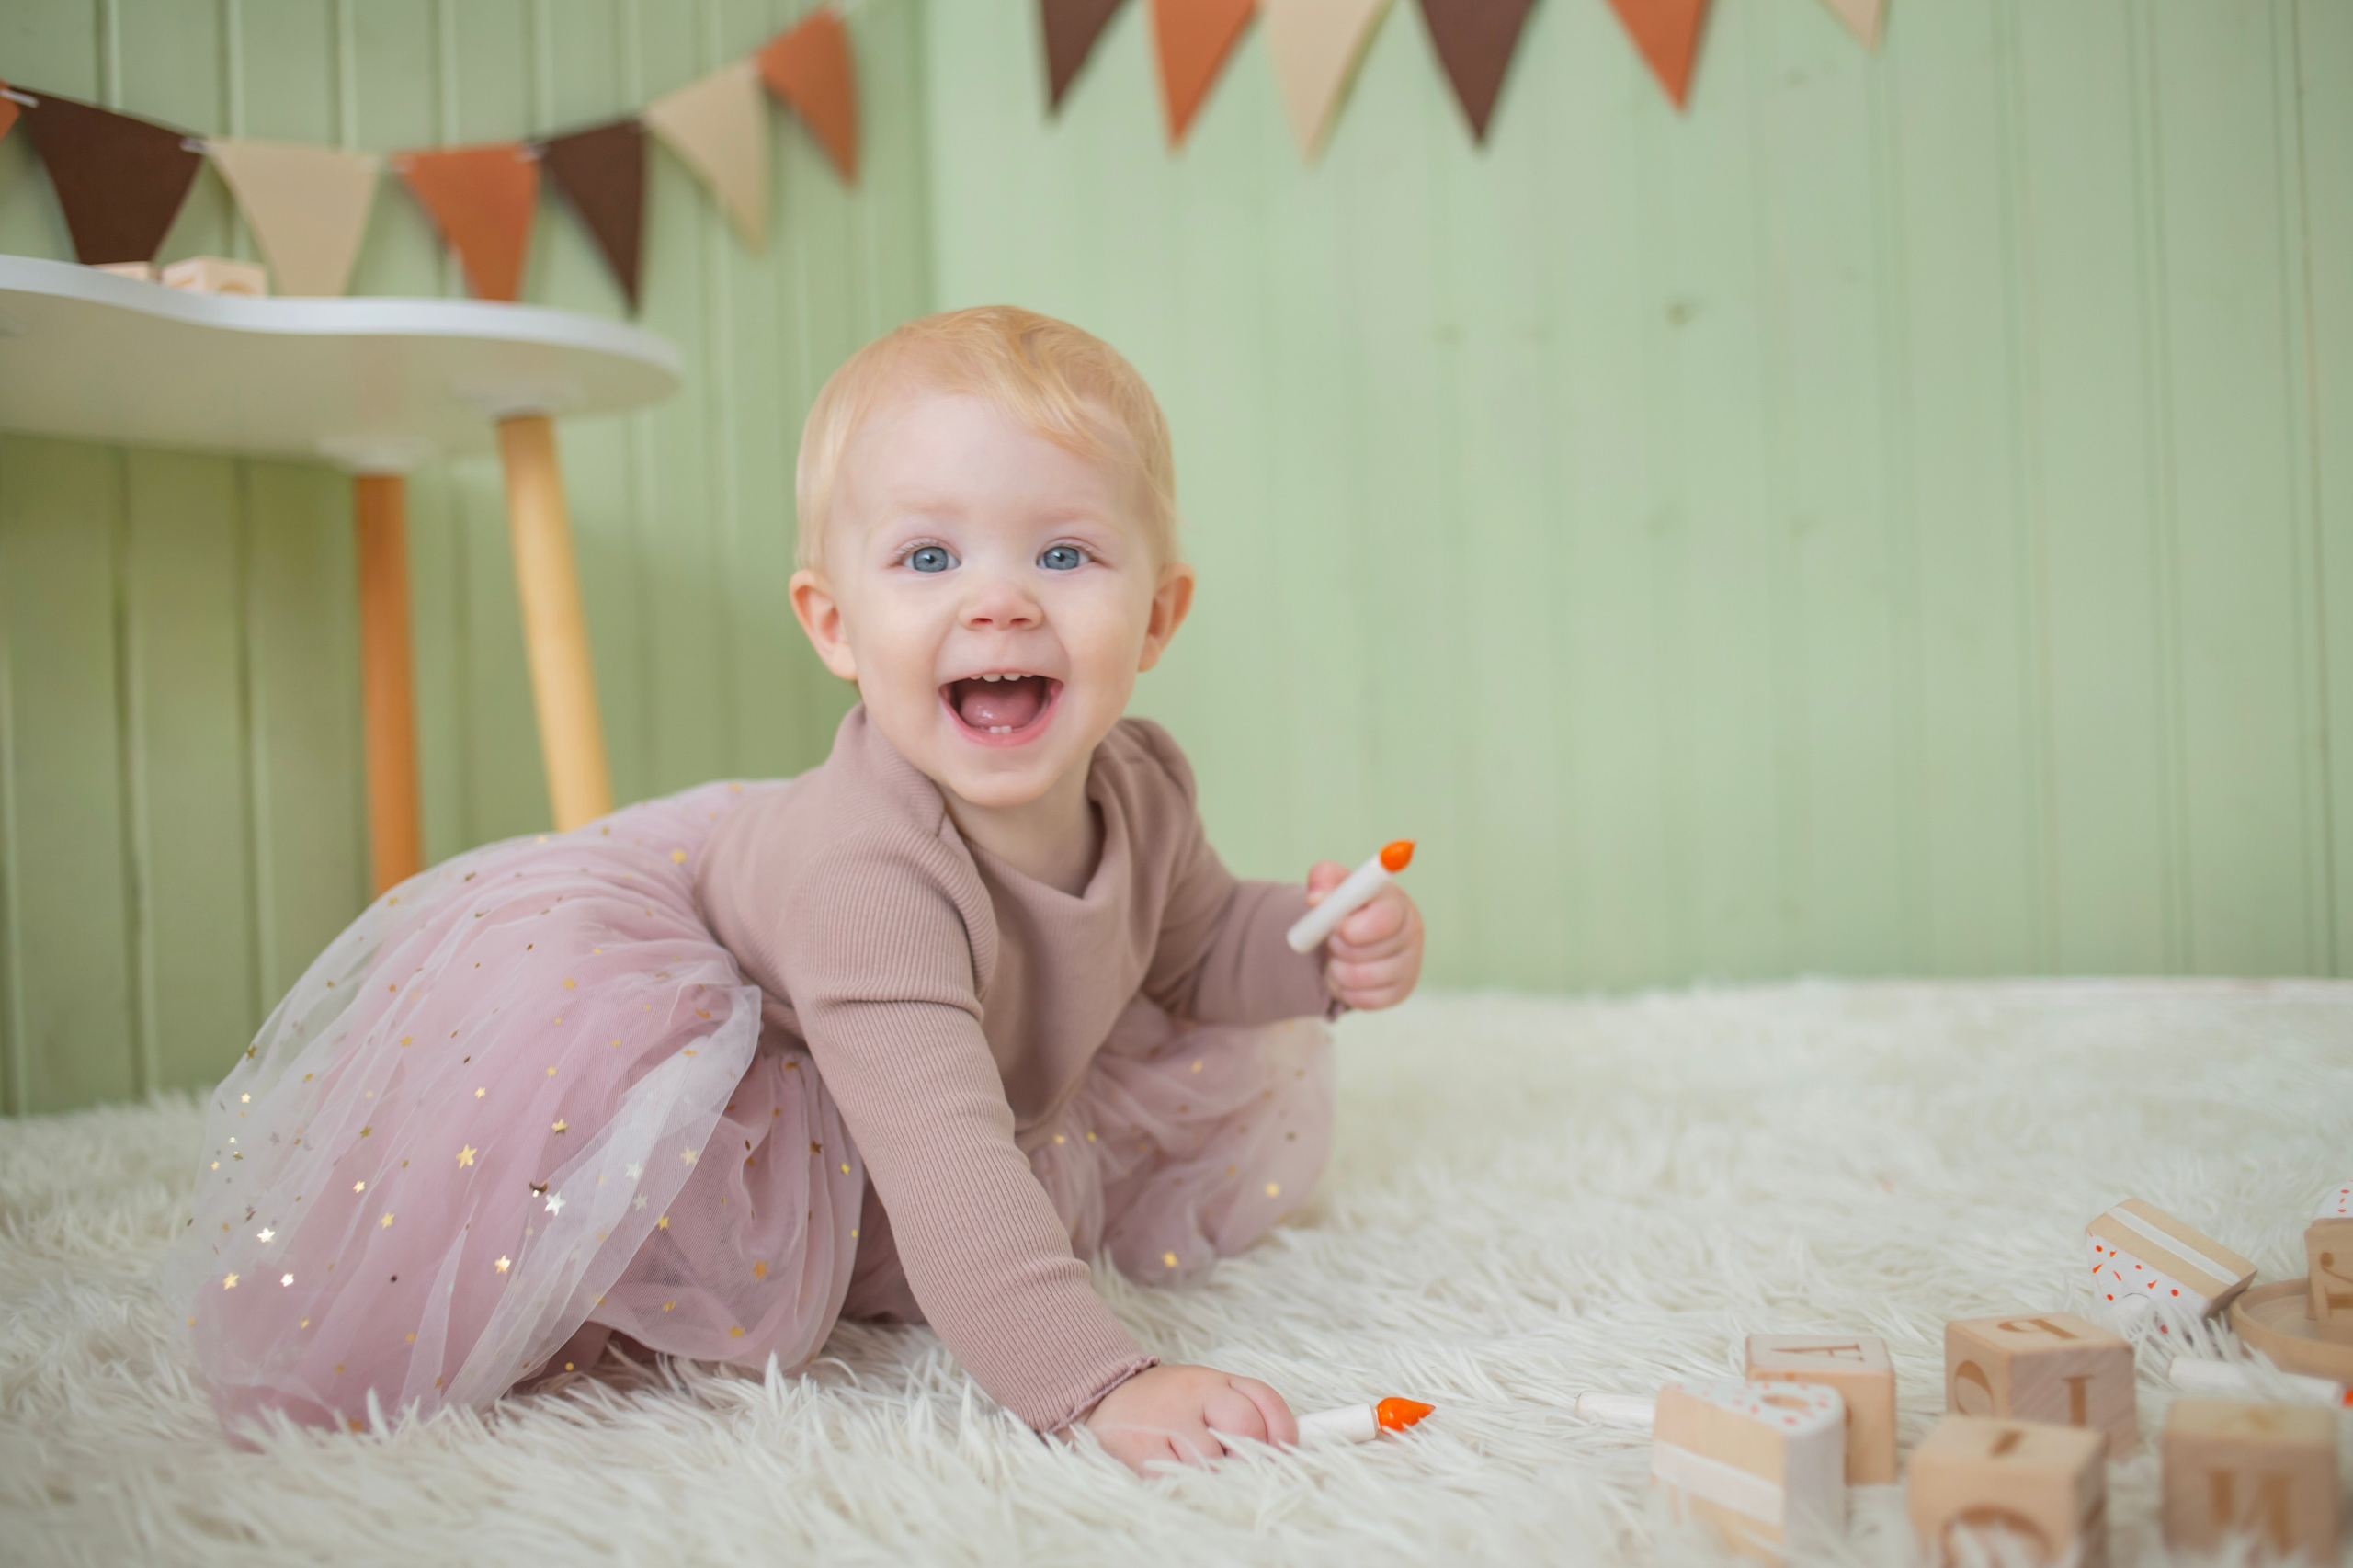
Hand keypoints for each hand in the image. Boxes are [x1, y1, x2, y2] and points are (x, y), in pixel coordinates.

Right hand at [1082, 1363, 1296, 1472]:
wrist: (1104, 1395)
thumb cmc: (1169, 1402)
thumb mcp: (1209, 1390)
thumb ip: (1247, 1408)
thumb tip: (1286, 1449)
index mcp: (1214, 1381)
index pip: (1264, 1401)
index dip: (1282, 1434)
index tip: (1282, 1456)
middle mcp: (1192, 1394)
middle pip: (1245, 1428)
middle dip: (1252, 1459)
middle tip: (1243, 1472)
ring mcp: (1166, 1421)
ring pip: (1213, 1460)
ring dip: (1217, 1476)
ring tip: (1204, 1472)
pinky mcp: (1141, 1449)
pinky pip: (1179, 1480)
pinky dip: (1188, 1487)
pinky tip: (1181, 1478)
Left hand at [1306, 861, 1423, 1009]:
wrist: (1353, 934)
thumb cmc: (1346, 906)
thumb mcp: (1332, 883)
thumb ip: (1323, 879)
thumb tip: (1316, 899)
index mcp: (1397, 903)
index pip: (1384, 919)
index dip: (1353, 927)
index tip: (1336, 928)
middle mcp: (1412, 933)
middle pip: (1368, 952)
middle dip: (1338, 947)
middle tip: (1332, 938)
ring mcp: (1409, 966)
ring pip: (1360, 978)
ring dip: (1337, 970)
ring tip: (1337, 956)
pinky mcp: (1400, 992)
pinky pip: (1361, 1000)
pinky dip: (1344, 990)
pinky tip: (1346, 974)